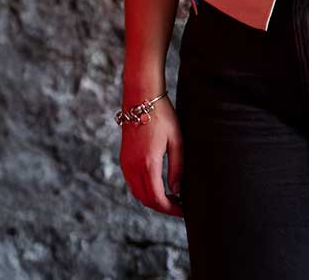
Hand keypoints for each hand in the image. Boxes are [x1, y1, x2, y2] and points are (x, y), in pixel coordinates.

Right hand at [119, 98, 184, 216]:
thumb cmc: (163, 117)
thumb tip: (177, 191)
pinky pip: (132, 183)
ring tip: (172, 199)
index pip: (157, 198)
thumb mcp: (177, 141)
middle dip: (163, 207)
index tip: (184, 210)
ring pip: (137, 193)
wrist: (141, 99)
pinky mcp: (123, 160)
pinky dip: (144, 191)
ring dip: (153, 200)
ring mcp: (125, 164)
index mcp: (147, 163)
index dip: (171, 209)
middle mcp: (132, 167)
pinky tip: (159, 187)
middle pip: (146, 199)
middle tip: (181, 207)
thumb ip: (177, 168)